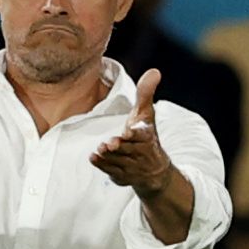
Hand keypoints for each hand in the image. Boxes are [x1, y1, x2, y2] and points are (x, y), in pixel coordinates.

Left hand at [90, 68, 171, 198]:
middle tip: (107, 143)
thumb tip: (154, 71)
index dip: (135, 134)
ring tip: (99, 149)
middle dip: (119, 147)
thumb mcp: (146, 114)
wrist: (154, 170)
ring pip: (119, 161)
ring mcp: (132, 167)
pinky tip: (94, 158)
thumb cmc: (146, 136)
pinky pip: (112, 172)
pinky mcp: (123, 177)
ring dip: (109, 156)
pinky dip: (103, 165)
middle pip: (129, 149)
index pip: (143, 135)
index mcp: (147, 136)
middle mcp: (142, 153)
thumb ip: (145, 93)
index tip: (128, 132)